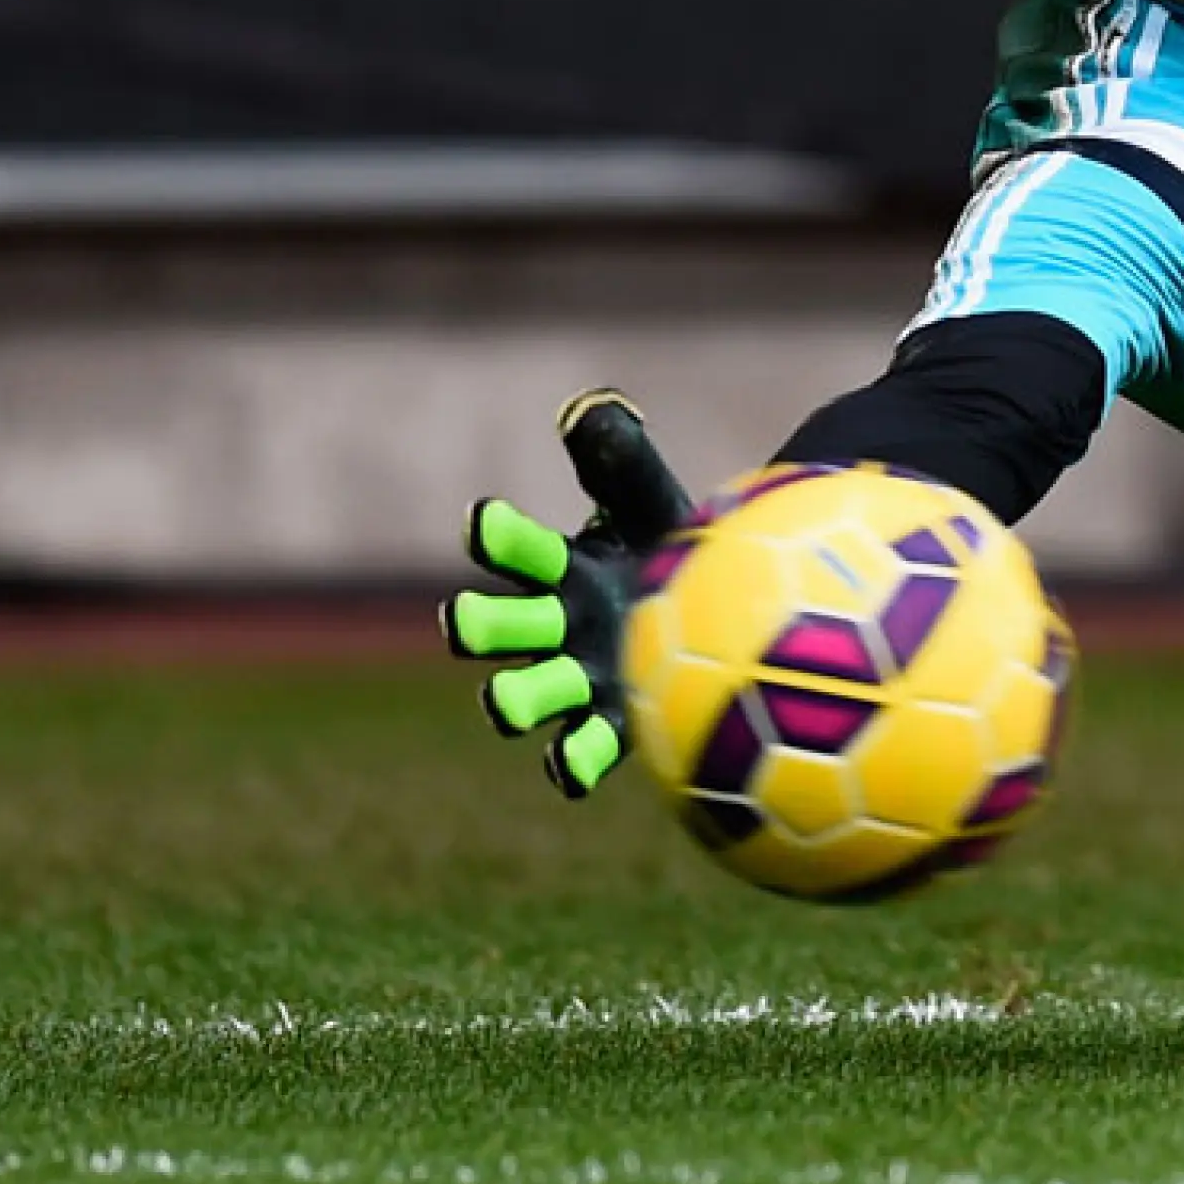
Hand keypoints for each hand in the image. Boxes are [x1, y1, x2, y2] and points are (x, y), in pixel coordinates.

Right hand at [438, 389, 699, 796]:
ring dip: (511, 700)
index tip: (484, 519)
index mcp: (559, 566)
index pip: (519, 546)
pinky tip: (567, 774)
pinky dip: (570, 760)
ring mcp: (574, 676)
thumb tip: (592, 410)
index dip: (499, 534)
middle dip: (481, 626)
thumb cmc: (675, 546)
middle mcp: (554, 623)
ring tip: (499, 706)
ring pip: (530, 691)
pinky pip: (583, 747)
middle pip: (505, 625)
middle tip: (461, 622)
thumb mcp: (653, 500)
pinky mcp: (607, 721)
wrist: (722, 604)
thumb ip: (621, 460)